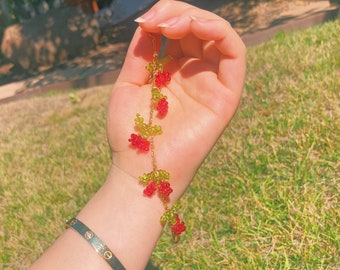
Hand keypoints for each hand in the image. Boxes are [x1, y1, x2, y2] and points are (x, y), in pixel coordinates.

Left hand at [107, 0, 245, 200]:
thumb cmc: (131, 133)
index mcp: (172, 70)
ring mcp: (211, 85)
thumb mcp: (129, 83)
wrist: (140, 169)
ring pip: (220, 37)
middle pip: (200, 29)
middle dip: (180, 14)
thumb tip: (150, 22)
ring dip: (199, 20)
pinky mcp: (226, 98)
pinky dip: (221, 34)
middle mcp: (194, 74)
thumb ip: (141, 52)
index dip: (166, 16)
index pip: (180, 31)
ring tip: (171, 24)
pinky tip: (196, 28)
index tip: (144, 22)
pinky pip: (236, 57)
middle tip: (157, 20)